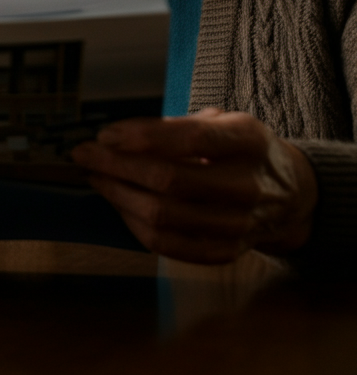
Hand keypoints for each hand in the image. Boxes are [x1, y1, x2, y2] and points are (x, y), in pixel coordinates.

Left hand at [69, 108, 317, 263]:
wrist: (290, 193)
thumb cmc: (242, 150)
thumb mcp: (222, 122)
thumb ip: (174, 128)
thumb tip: (116, 137)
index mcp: (248, 142)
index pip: (189, 139)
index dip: (140, 137)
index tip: (106, 134)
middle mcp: (247, 185)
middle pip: (168, 180)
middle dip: (115, 166)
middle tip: (85, 155)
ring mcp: (239, 224)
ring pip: (162, 216)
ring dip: (117, 195)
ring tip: (96, 178)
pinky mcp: (227, 251)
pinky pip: (168, 245)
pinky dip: (135, 224)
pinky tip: (120, 204)